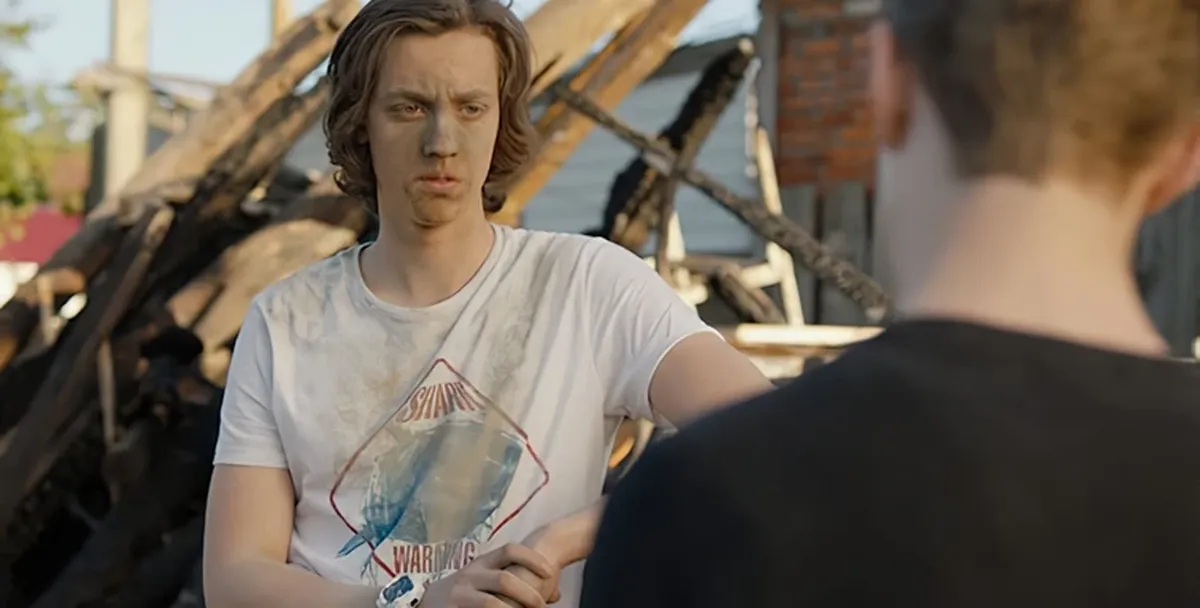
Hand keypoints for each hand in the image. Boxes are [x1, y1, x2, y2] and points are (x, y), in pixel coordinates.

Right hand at [420, 543, 558, 607]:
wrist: (424, 601)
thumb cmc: (466, 591)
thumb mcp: (487, 581)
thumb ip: (517, 582)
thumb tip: (556, 594)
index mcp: (483, 562)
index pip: (509, 550)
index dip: (532, 558)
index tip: (550, 571)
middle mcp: (472, 574)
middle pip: (505, 579)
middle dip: (527, 594)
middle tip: (541, 605)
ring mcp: (460, 593)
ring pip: (490, 602)